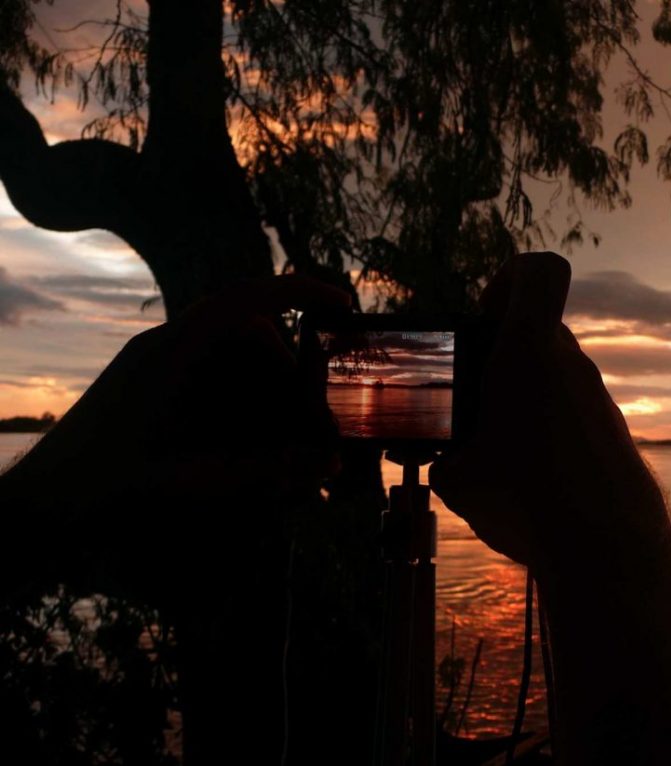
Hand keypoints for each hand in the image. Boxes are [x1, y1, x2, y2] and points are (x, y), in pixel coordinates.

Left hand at [1, 275, 349, 599]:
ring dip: (271, 404)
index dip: (300, 294)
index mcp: (171, 353)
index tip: (343, 306)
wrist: (37, 504)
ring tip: (291, 453)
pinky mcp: (159, 392)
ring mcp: (162, 370)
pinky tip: (256, 454)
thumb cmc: (99, 489)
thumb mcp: (187, 482)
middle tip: (319, 430)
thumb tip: (325, 464)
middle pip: (253, 344)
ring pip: (238, 368)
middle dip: (292, 382)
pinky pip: (217, 388)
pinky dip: (245, 415)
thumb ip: (259, 473)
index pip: (246, 301)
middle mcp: (169, 350)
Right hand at [429, 252, 670, 574]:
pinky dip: (549, 432)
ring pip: (556, 377)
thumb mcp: (456, 477)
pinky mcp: (613, 433)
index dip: (508, 278)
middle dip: (503, 355)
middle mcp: (571, 365)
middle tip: (473, 396)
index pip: (537, 273)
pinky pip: (573, 414)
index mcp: (528, 352)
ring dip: (525, 399)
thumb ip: (439, 455)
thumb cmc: (524, 499)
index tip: (483, 313)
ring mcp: (598, 399)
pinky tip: (530, 480)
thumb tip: (430, 458)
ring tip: (496, 452)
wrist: (606, 547)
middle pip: (539, 333)